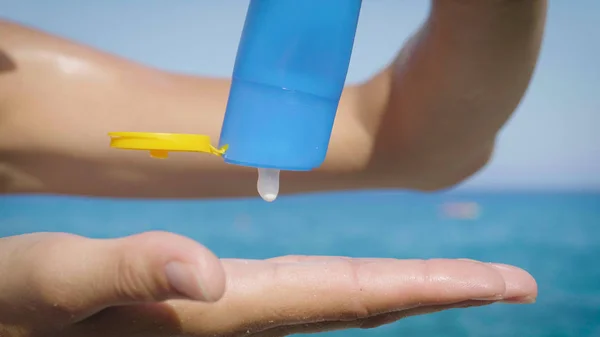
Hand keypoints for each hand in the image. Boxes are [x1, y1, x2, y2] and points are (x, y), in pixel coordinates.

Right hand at [0, 231, 536, 336]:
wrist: (7, 321)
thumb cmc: (19, 309)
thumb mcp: (55, 283)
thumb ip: (128, 274)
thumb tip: (208, 272)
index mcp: (218, 313)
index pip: (347, 298)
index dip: (429, 289)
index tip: (503, 286)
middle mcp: (239, 319)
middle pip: (362, 305)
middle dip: (441, 292)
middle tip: (513, 284)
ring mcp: (229, 318)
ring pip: (338, 304)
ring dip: (403, 291)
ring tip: (459, 283)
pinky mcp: (212, 310)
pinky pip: (303, 301)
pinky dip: (351, 292)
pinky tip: (365, 289)